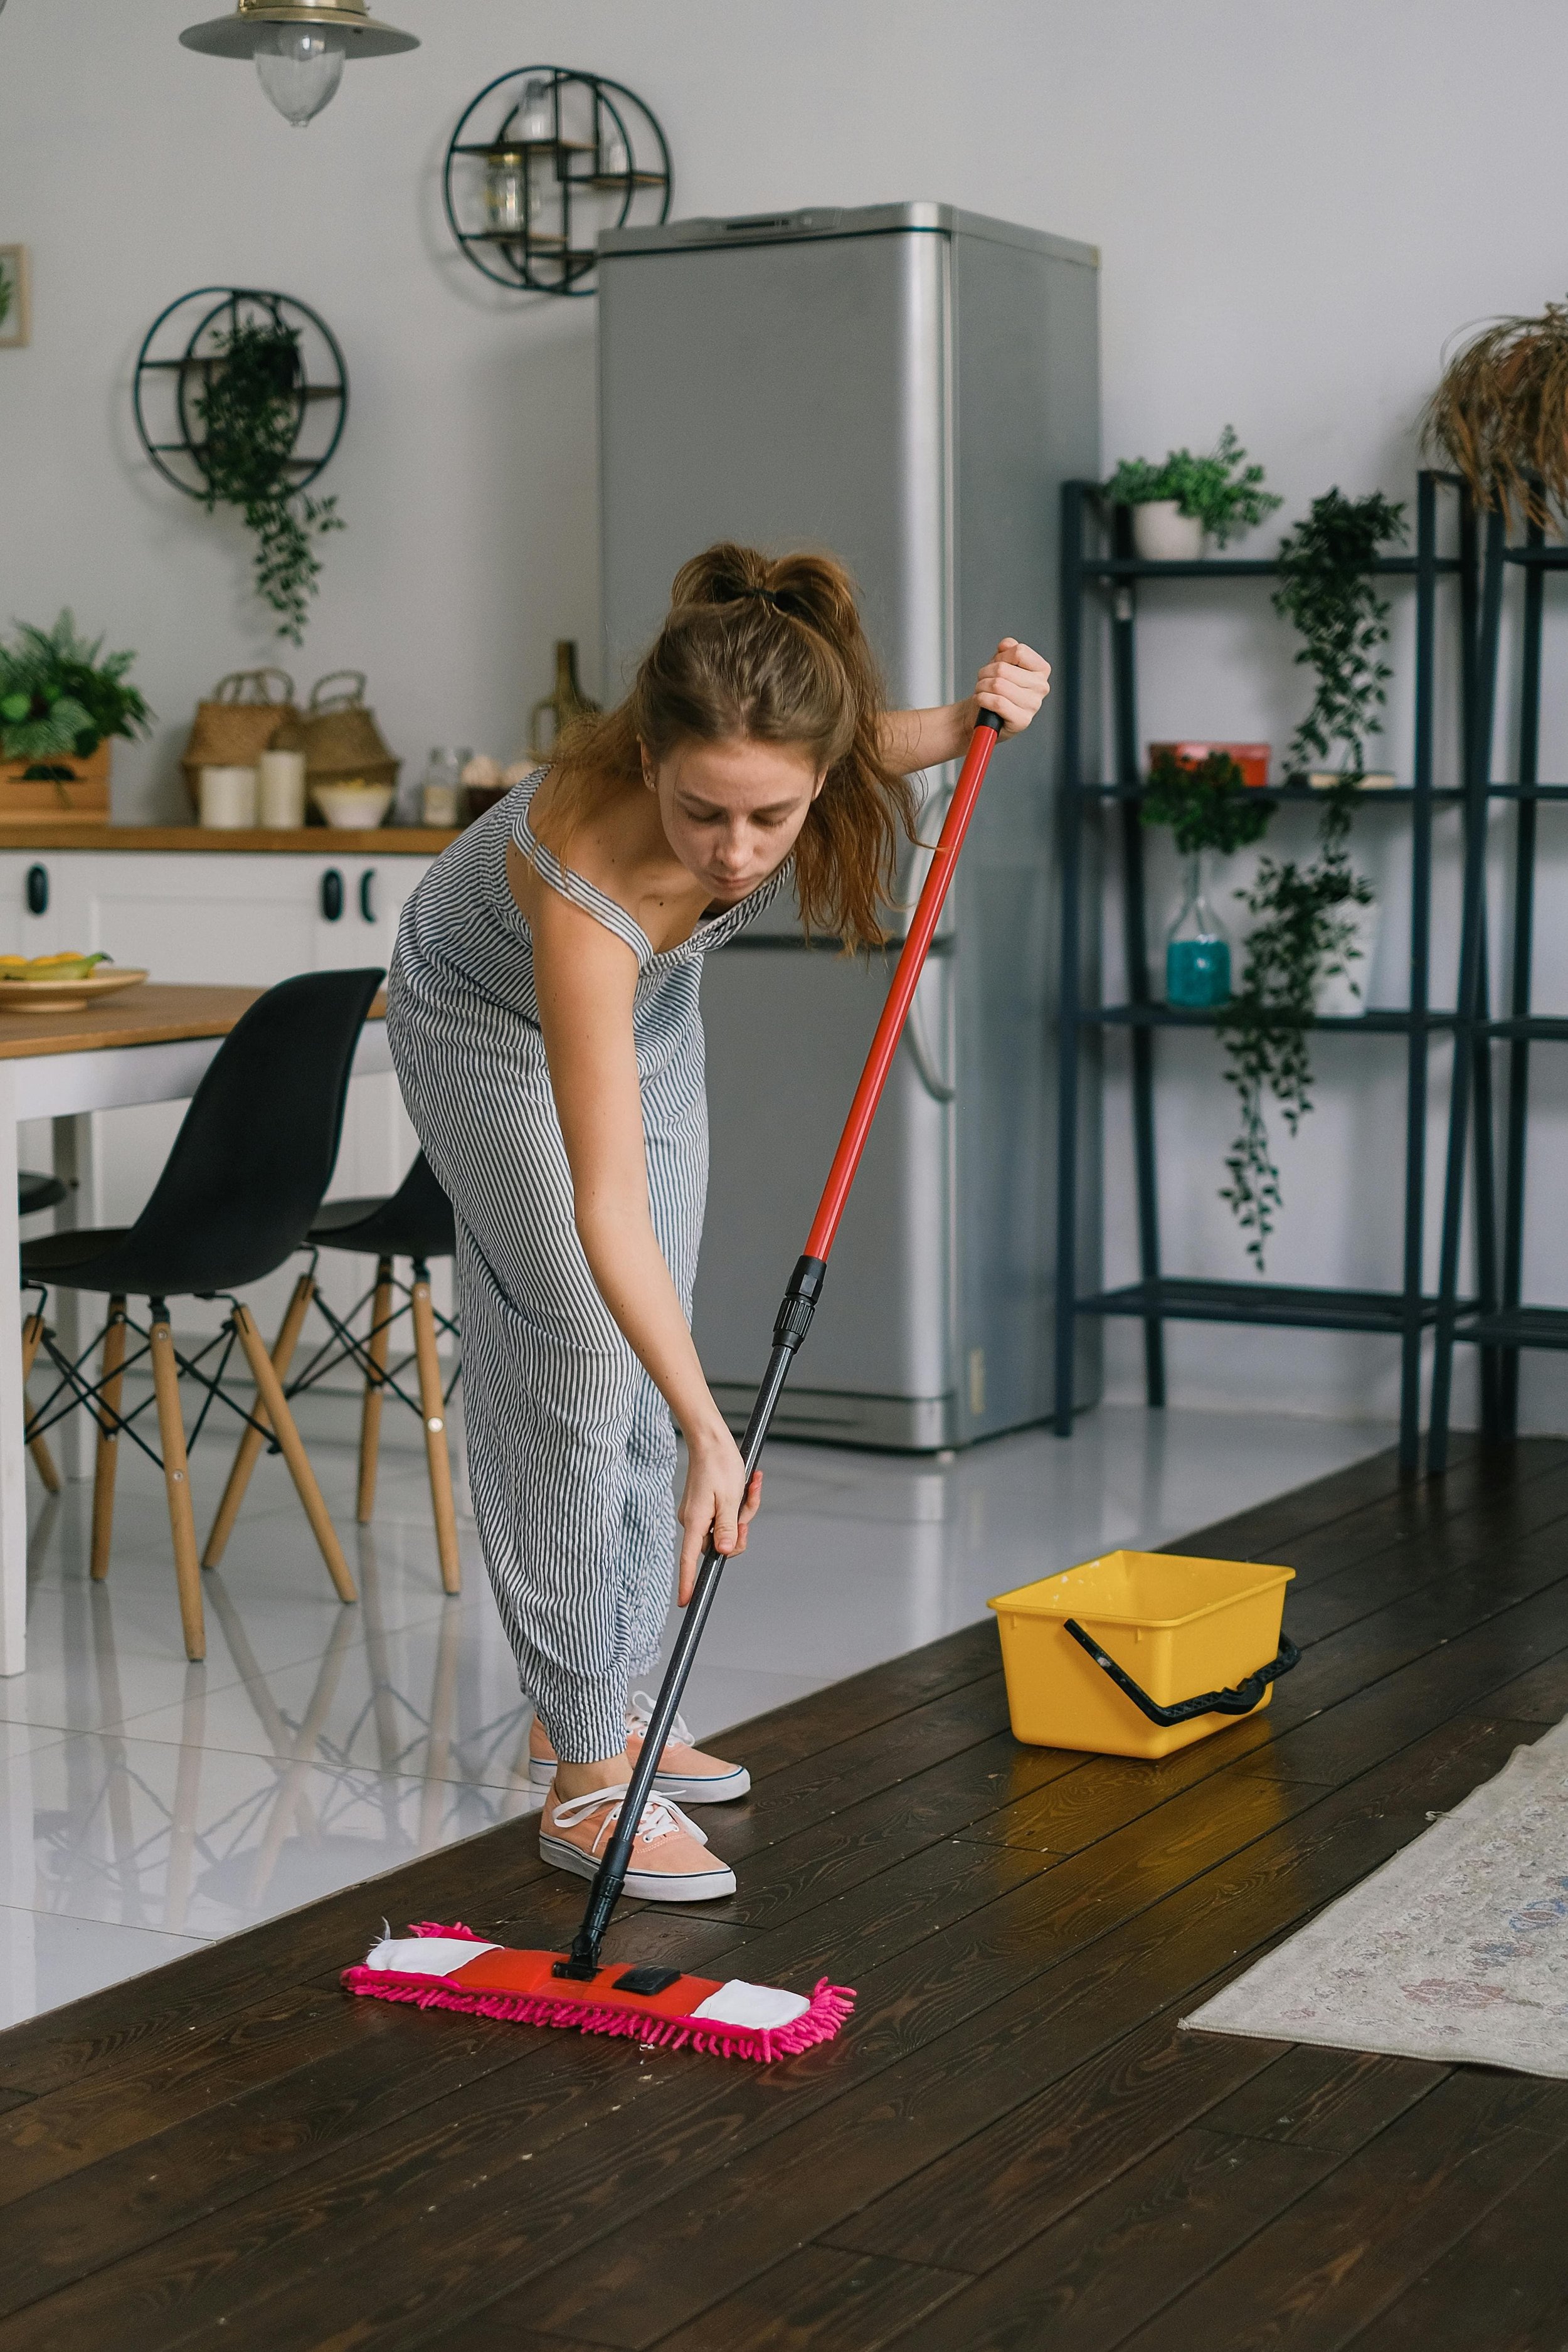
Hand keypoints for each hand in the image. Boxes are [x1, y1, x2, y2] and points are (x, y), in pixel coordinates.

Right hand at [677, 1426, 762, 1603]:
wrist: (711, 1440)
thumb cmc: (720, 1466)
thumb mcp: (729, 1499)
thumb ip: (727, 1528)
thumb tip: (723, 1552)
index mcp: (696, 1522)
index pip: (689, 1559)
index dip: (688, 1582)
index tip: (686, 1603)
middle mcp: (694, 1522)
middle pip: (720, 1544)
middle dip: (740, 1529)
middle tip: (747, 1507)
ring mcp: (700, 1514)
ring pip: (727, 1528)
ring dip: (744, 1512)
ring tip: (749, 1485)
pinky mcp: (706, 1506)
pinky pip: (726, 1515)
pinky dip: (740, 1504)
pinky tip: (750, 1483)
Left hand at [973, 638, 1050, 738]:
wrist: (985, 713)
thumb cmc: (995, 688)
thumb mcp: (1002, 662)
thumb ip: (1007, 649)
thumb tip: (1006, 645)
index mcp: (1041, 669)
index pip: (1019, 652)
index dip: (1001, 656)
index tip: (996, 664)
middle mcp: (1041, 686)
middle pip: (1003, 669)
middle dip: (986, 673)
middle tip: (984, 680)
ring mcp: (1033, 705)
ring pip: (998, 685)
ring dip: (981, 686)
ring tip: (982, 690)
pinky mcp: (1022, 720)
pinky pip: (997, 703)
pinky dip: (982, 699)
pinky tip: (982, 701)